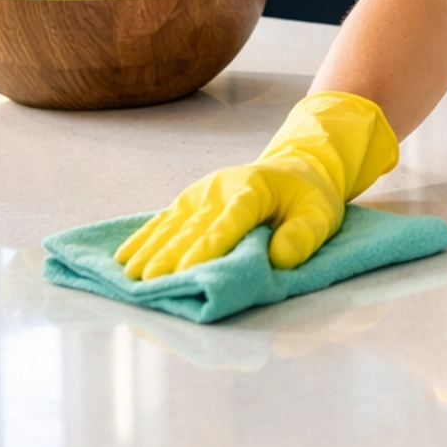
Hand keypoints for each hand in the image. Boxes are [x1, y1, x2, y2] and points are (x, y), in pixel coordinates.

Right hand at [114, 93, 399, 278]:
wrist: (296, 164)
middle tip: (149, 281)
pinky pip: (164, 220)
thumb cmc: (307, 196)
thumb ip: (303, 235)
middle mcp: (220, 189)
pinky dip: (144, 238)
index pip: (228, 222)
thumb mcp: (321, 214)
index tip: (187, 270)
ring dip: (150, 250)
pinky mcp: (190, 200)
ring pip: (172, 224)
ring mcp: (201, 193)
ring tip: (131, 275)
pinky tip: (125, 256)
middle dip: (169, 255)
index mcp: (252, 190)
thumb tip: (278, 258)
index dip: (208, 246)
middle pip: (192, 226)